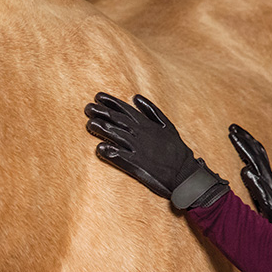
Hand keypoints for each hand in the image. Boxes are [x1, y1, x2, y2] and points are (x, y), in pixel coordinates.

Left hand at [85, 92, 228, 208]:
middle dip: (102, 112)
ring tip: (90, 123)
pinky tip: (100, 148)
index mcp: (147, 124)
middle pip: (118, 120)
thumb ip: (151, 111)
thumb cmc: (175, 150)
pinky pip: (120, 157)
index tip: (98, 97)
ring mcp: (138, 149)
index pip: (125, 110)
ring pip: (116, 135)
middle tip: (87, 108)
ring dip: (102, 129)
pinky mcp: (137, 165)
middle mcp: (141, 134)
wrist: (184, 174)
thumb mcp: (167, 125)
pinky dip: (110, 152)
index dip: (111, 102)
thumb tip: (136, 97)